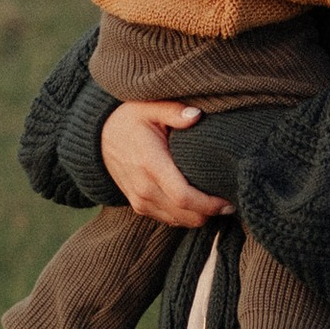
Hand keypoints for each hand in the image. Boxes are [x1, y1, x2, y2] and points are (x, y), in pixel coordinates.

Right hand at [99, 102, 230, 225]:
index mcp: (150, 164)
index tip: (229, 199)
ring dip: (201, 215)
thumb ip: (174, 111)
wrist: (98, 138)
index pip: (184, 197)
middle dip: (212, 212)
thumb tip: (197, 115)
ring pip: (180, 221)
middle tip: (231, 199)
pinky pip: (170, 219)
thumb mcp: (149, 107)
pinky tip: (200, 201)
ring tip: (218, 200)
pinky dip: (188, 215)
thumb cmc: (128, 120)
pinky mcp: (140, 207)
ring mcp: (141, 201)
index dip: (210, 204)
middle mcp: (144, 189)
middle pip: (186, 215)